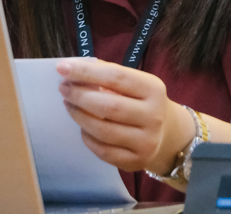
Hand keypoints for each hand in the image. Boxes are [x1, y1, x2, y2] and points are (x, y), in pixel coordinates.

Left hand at [56, 58, 195, 173]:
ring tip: (68, 104)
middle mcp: (153, 116)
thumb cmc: (141, 100)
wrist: (167, 133)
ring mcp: (146, 142)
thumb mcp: (134, 82)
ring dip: (79, 116)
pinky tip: (82, 127)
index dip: (86, 72)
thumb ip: (107, 73)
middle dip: (80, 95)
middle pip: (108, 106)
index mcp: (153, 89)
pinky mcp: (136, 161)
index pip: (116, 77)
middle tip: (63, 88)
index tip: (63, 67)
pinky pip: (103, 151)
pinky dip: (87, 138)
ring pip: (103, 131)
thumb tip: (73, 68)